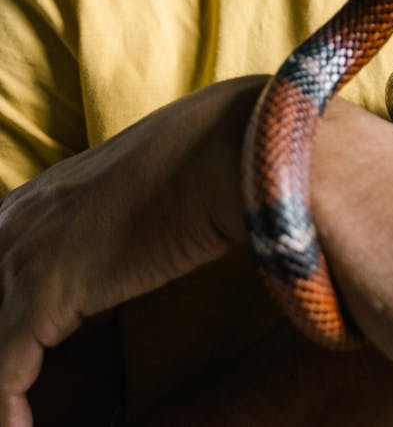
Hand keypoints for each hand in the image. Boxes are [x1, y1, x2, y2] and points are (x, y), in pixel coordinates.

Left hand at [0, 77, 262, 426]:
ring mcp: (19, 255)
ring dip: (5, 397)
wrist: (216, 149)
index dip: (8, 335)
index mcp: (26, 205)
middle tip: (17, 404)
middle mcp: (9, 224)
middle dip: (4, 362)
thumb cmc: (190, 168)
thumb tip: (95, 302)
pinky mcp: (40, 292)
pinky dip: (11, 417)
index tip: (24, 373)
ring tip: (20, 424)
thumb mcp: (124, 207)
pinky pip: (4, 378)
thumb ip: (95, 248)